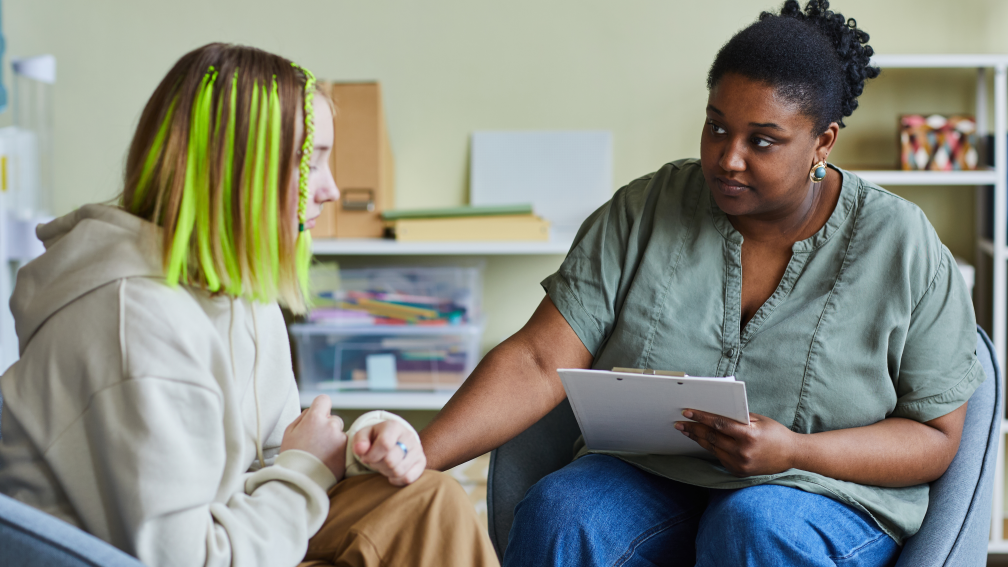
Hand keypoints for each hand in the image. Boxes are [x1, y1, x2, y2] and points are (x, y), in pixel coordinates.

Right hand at [281, 395, 347, 480]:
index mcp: (315, 418)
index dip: (320, 407)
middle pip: (333, 419)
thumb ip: (304, 417)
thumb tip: (313, 410)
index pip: (324, 399)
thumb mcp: (289, 432)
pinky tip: (327, 460)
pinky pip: (344, 445)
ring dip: (333, 439)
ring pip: (339, 433)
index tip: (318, 415)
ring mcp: (340, 438)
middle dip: (326, 427)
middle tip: (315, 442)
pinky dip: (338, 450)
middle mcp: (331, 425)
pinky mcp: (347, 451)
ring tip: (320, 454)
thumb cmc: (292, 456)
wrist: (300, 481)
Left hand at [353, 420, 425, 485]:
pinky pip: (408, 478)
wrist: (392, 440)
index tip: (366, 457)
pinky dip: (397, 479)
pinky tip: (392, 472)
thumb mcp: (364, 435)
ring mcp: (417, 449)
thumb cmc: (375, 438)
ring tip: (384, 464)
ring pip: (399, 471)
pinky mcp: (421, 462)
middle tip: (375, 460)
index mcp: (394, 426)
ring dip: (386, 472)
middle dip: (378, 464)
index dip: (372, 455)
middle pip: (391, 460)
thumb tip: (361, 449)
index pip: (385, 444)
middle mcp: (409, 436)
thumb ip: (359, 441)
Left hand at [675, 409, 797, 476]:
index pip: (718, 424)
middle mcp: (742, 452)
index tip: (687, 412)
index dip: (701, 418)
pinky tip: (702, 441)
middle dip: (694, 429)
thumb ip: (738, 417)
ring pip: (712, 449)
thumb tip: (715, 411)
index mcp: (748, 436)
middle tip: (680, 423)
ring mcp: (740, 464)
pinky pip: (719, 457)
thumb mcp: (759, 420)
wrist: (792, 455)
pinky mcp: (739, 471)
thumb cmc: (776, 433)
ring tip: (686, 431)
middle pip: (711, 438)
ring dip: (698, 439)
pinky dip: (710, 448)